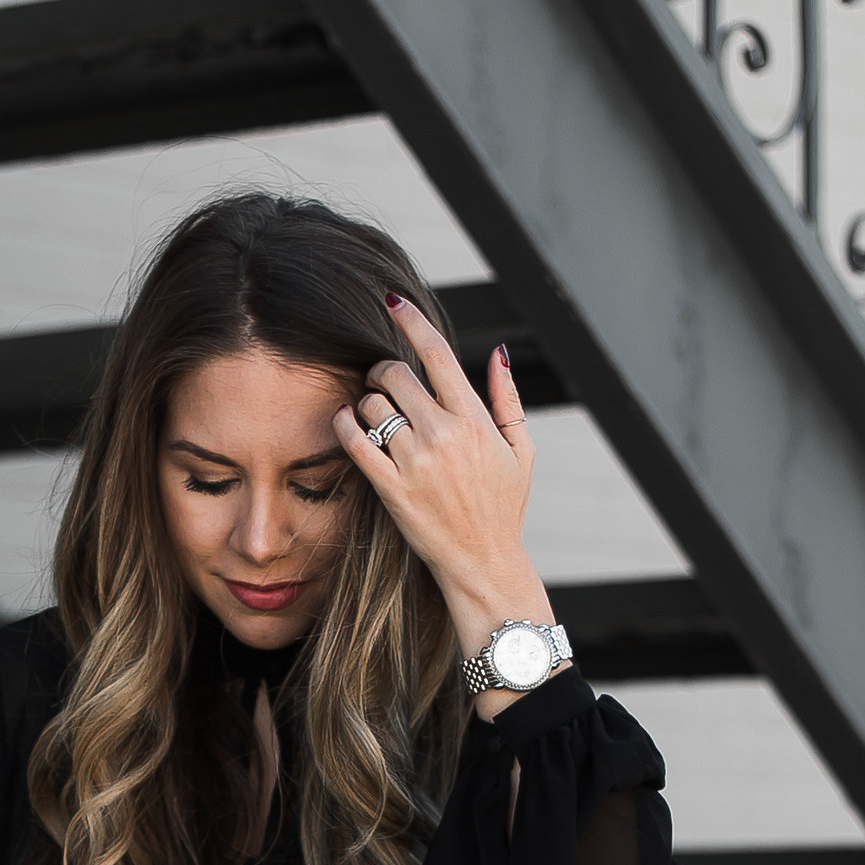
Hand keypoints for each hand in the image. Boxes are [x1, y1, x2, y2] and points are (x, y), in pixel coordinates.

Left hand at [332, 295, 553, 677]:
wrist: (484, 563)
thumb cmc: (504, 508)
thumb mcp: (520, 451)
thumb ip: (507, 400)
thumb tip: (499, 353)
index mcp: (474, 418)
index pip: (437, 353)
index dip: (411, 320)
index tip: (393, 301)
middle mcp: (443, 433)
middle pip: (395, 374)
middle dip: (382, 370)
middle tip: (381, 381)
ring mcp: (415, 461)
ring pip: (372, 405)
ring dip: (366, 401)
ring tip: (373, 412)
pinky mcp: (391, 488)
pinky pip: (355, 441)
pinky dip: (345, 424)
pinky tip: (346, 422)